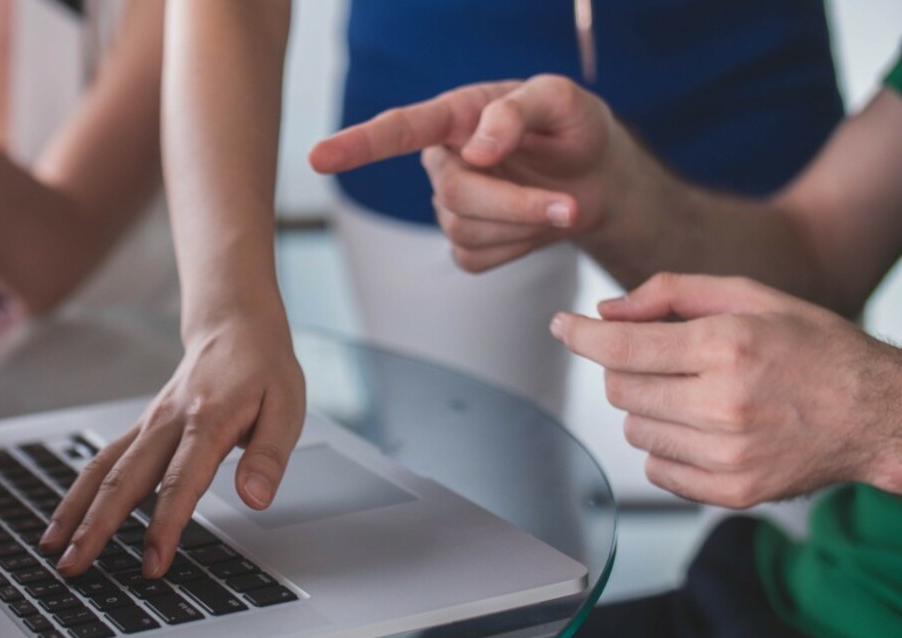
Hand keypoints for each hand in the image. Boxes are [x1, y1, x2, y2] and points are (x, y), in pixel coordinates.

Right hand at [40, 316, 305, 577]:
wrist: (234, 325)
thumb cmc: (263, 369)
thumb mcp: (287, 408)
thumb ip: (269, 456)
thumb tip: (255, 498)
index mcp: (208, 421)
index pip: (180, 481)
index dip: (165, 525)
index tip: (153, 563)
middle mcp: (168, 423)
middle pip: (125, 479)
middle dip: (97, 527)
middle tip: (75, 566)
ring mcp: (149, 424)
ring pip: (103, 469)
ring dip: (76, 511)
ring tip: (52, 549)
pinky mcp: (141, 427)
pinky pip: (103, 459)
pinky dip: (80, 491)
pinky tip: (65, 519)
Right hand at [310, 75, 624, 271]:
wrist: (597, 178)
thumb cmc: (573, 128)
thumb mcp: (561, 101)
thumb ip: (517, 112)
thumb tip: (477, 150)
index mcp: (455, 116)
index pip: (398, 130)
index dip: (356, 146)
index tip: (318, 158)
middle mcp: (444, 161)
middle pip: (454, 195)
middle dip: (514, 204)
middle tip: (569, 205)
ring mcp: (451, 206)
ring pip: (466, 231)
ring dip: (524, 225)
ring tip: (561, 204)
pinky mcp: (467, 244)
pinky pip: (477, 259)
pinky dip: (517, 249)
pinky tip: (534, 226)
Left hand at [551, 272, 901, 506]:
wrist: (878, 414)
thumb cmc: (814, 348)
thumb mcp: (751, 296)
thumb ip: (671, 293)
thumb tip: (606, 312)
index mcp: (727, 347)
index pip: (622, 347)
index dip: (581, 336)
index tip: (562, 326)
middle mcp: (724, 404)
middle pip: (620, 389)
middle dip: (627, 368)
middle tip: (664, 359)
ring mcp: (728, 455)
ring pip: (634, 430)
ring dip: (648, 408)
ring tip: (695, 394)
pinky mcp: (733, 492)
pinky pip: (657, 470)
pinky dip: (666, 448)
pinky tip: (703, 428)